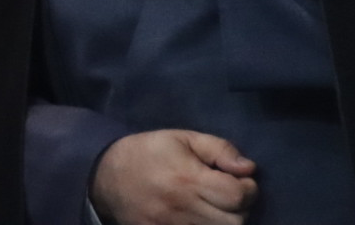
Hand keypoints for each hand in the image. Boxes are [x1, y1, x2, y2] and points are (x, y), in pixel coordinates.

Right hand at [92, 129, 257, 224]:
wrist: (106, 177)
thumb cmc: (149, 152)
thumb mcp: (182, 139)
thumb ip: (218, 149)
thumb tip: (248, 168)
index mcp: (188, 179)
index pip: (237, 196)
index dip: (248, 187)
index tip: (239, 179)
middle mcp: (183, 208)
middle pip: (235, 222)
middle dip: (240, 208)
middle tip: (228, 195)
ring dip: (225, 221)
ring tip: (215, 207)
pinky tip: (202, 217)